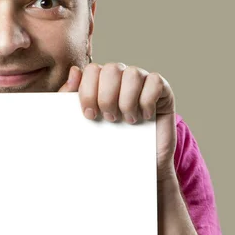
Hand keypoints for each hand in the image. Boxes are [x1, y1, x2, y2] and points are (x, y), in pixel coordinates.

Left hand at [60, 63, 176, 181]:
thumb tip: (75, 70)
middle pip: (111, 69)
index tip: (90, 115)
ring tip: (127, 120)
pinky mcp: (163, 90)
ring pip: (133, 74)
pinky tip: (145, 116)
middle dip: (107, 97)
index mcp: (102, 80)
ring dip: (127, 101)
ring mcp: (143, 81)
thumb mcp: (84, 120)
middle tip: (109, 119)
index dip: (89, 92)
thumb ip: (71, 97)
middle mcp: (122, 76)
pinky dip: (147, 101)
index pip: (92, 70)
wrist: (137, 165)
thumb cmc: (108, 140)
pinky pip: (155, 82)